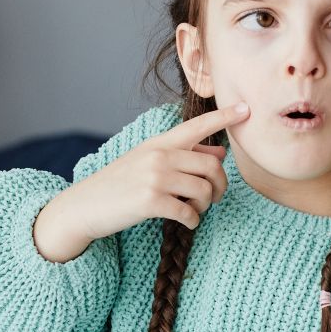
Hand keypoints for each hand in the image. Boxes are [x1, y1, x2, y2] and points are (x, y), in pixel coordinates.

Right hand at [33, 101, 249, 262]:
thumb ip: (183, 156)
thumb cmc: (119, 184)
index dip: (223, 117)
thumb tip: (220, 154)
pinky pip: (188, 212)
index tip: (246, 109)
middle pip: (211, 166)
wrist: (84, 206)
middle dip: (219, 185)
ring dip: (205, 206)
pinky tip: (186, 222)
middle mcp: (159, 155)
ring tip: (195, 210)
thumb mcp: (148, 162)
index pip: (197, 126)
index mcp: (159, 143)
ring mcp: (154, 177)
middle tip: (214, 198)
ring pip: (204, 190)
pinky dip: (193, 221)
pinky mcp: (150, 201)